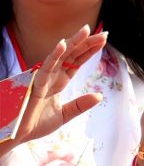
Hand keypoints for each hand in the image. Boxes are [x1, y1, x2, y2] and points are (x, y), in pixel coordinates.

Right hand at [0, 28, 106, 151]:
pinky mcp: (34, 84)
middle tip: (104, 33)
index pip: (76, 62)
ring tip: (86, 30)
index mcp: (58, 82)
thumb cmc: (34, 124)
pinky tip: (63, 44)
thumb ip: (80, 105)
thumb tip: (99, 96)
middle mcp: (51, 76)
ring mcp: (43, 78)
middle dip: (86, 43)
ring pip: (60, 56)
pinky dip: (54, 55)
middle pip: (71, 55)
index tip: (104, 40)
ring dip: (73, 43)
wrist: (16, 134)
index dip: (89, 51)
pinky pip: (46, 67)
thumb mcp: (64, 115)